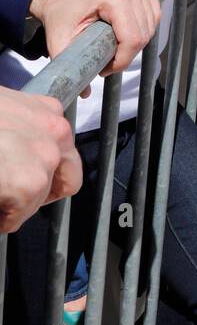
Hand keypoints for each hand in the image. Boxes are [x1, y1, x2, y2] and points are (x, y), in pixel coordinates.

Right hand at [0, 87, 81, 232]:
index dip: (43, 169)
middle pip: (63, 178)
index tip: (20, 176)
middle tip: (9, 195)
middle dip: (37, 192)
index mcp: (48, 112)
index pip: (63, 152)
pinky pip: (18, 215)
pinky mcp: (30, 183)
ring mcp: (46, 158)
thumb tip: (16, 149)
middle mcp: (56, 132)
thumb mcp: (1, 106)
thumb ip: (19, 125)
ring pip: (38, 199)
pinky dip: (2, 218)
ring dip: (13, 204)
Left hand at [30, 0, 160, 93]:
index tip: (105, 68)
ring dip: (135, 43)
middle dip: (127, 54)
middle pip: (143, 34)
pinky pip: (154, 15)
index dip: (122, 60)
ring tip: (114, 46)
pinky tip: (125, 32)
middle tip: (107, 59)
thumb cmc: (61, 15)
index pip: (132, 38)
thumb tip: (85, 92)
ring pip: (151, 26)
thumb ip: (71, 66)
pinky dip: (143, 29)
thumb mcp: (59, 42)